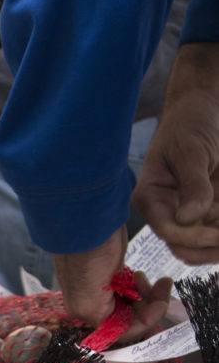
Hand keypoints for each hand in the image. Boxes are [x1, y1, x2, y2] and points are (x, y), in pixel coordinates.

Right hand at [53, 227, 170, 344]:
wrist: (82, 218)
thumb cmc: (87, 253)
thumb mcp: (91, 293)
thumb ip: (104, 317)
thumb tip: (117, 332)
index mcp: (86, 311)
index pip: (121, 331)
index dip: (144, 320)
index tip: (160, 302)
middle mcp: (92, 304)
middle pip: (127, 318)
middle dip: (148, 306)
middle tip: (162, 286)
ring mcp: (100, 288)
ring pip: (130, 304)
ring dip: (145, 296)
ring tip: (153, 280)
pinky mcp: (107, 274)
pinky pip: (127, 290)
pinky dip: (138, 286)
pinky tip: (139, 275)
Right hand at [133, 43, 218, 262]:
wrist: (199, 112)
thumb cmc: (188, 126)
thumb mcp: (191, 152)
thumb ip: (192, 185)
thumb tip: (189, 219)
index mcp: (151, 199)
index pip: (168, 230)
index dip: (192, 237)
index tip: (218, 236)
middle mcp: (166, 212)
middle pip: (183, 246)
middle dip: (208, 250)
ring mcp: (187, 213)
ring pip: (203, 244)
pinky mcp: (207, 210)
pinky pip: (217, 229)